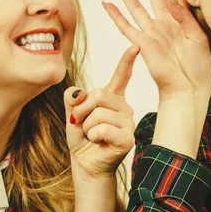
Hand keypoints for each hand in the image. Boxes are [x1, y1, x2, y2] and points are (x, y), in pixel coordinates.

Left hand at [65, 45, 138, 179]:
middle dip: (83, 110)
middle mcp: (124, 108)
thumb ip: (73, 99)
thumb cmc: (82, 139)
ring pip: (98, 113)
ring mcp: (128, 123)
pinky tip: (99, 142)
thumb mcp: (73, 114)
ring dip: (87, 126)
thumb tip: (77, 92)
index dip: (127, 61)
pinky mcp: (127, 138)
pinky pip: (102, 129)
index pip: (121, 76)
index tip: (136, 46)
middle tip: (83, 124)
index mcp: (113, 98)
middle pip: (99, 94)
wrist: (86, 165)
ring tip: (92, 136)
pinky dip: (93, 136)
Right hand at [102, 0, 210, 100]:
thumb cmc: (198, 67)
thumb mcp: (198, 36)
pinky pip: (126, 27)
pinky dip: (116, 16)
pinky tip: (106, 3)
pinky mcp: (143, 44)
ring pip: (136, 5)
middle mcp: (164, 23)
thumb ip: (184, 15)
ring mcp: (152, 32)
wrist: (190, 89)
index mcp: (180, 19)